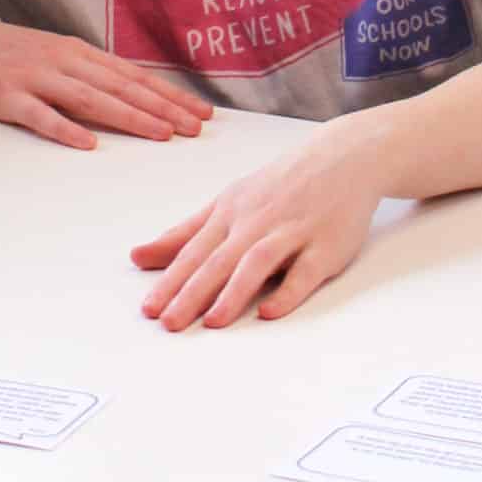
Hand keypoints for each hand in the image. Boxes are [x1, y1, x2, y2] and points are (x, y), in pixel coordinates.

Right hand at [0, 0, 209, 149]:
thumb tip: (121, 95)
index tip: (199, 112)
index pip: (131, 75)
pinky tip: (86, 144)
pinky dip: (64, 129)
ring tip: (161, 135)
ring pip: (91, 98)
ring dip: (129, 117)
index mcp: (73, 51)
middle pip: (120, 86)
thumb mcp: (45, 54)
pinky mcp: (5, 96)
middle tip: (195, 128)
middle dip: (163, 108)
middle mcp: (60, 60)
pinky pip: (40, 114)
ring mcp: (33, 77)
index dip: (168, 94)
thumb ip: (80, 73)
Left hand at [131, 127, 384, 329]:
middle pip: (219, 260)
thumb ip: (184, 233)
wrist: (342, 158)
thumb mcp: (227, 202)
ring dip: (234, 293)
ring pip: (257, 263)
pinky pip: (305, 271)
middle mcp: (257, 221)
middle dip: (192, 293)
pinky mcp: (326, 246)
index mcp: (230, 211)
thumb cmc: (280, 186)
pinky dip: (287, 291)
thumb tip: (138, 256)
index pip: (193, 251)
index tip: (149, 309)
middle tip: (169, 323)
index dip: (170, 281)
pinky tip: (269, 311)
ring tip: (213, 322)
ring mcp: (292, 232)